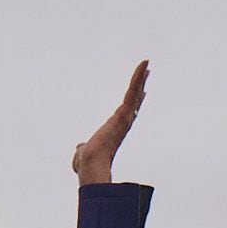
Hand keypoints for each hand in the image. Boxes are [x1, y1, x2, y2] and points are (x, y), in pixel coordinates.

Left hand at [69, 61, 148, 183]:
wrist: (91, 164)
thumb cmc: (87, 163)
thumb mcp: (83, 152)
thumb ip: (82, 148)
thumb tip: (80, 147)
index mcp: (115, 130)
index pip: (128, 113)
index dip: (135, 102)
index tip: (141, 93)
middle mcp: (123, 123)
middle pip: (134, 100)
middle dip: (140, 85)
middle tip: (146, 73)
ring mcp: (125, 117)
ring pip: (134, 93)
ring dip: (140, 77)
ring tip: (146, 63)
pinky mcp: (124, 112)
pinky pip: (132, 91)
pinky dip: (137, 77)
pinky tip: (143, 65)